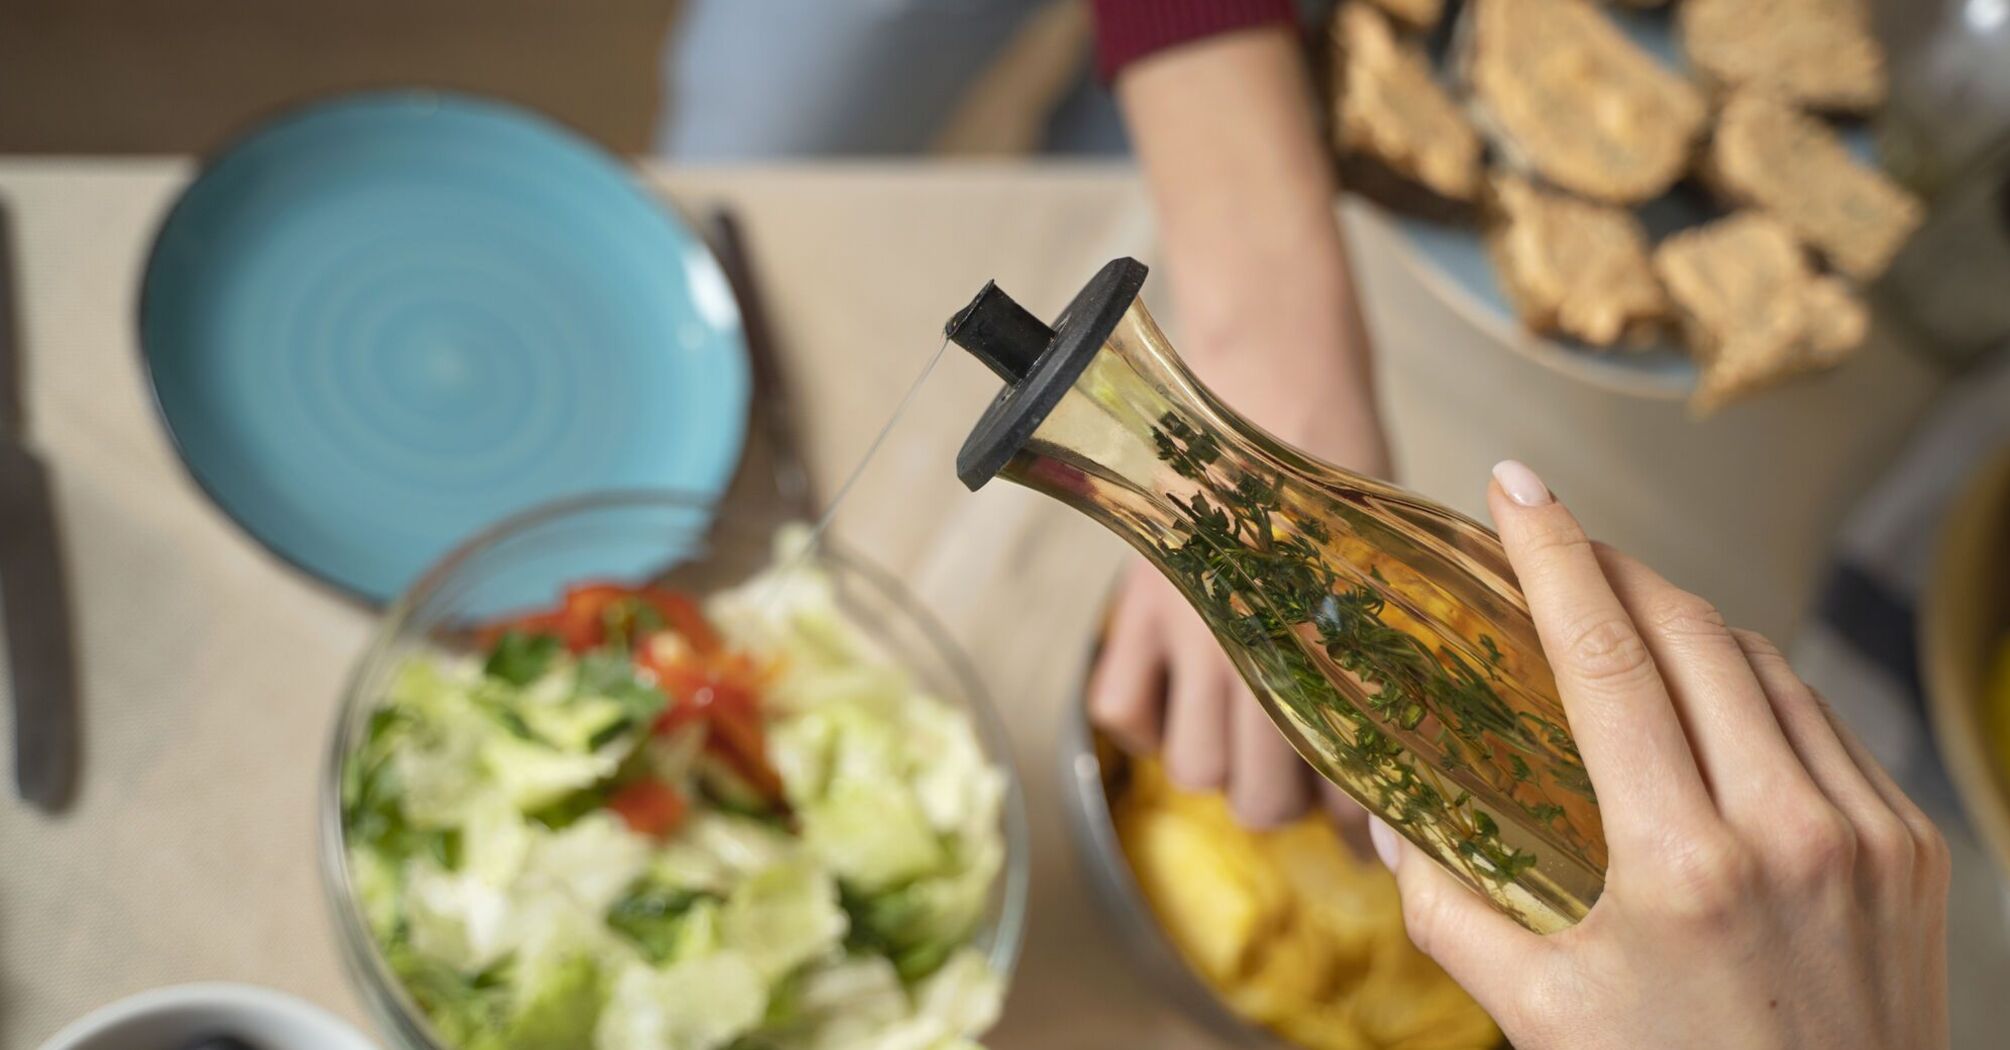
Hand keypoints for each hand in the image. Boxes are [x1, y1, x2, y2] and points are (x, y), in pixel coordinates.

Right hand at [1097, 27, 1389, 831]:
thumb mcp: (1400, 552)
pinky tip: (1179, 701)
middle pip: (1259, 799)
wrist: (1274, 372)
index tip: (1384, 837)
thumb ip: (1408, 641)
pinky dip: (1143, 722)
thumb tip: (1454, 720)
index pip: (1345, 777)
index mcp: (1325, 641)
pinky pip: (1117, 710)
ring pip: (1193, 771)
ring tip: (1250, 744)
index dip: (1366, 824)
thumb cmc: (1348, 459)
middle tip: (1315, 781)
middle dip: (1291, 803)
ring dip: (1222, 768)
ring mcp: (1183, 633)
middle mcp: (1248, 651)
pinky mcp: (1134, 610)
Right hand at [1369, 461, 1950, 1049]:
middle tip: (1557, 538)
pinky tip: (1714, 698)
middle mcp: (1787, 829)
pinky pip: (1824, 723)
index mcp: (1682, 865)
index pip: (1606, 662)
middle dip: (1617, 567)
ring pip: (1768, 666)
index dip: (1555, 558)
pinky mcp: (1912, 847)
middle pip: (1693, 634)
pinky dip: (1760, 688)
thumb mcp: (1536, 1016)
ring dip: (1689, 622)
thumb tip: (1377, 820)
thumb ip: (1445, 909)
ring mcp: (1866, 833)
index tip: (1517, 486)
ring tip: (1625, 612)